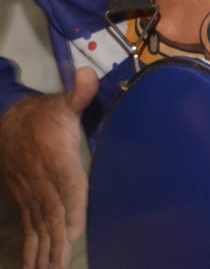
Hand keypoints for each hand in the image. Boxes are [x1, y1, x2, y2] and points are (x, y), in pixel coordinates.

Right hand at [0, 68, 96, 268]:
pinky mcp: (22, 200)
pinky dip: (29, 248)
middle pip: (52, 214)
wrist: (4, 122)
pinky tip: (32, 267)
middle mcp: (41, 181)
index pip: (67, 186)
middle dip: (58, 240)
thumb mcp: (61, 103)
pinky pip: (26, 227)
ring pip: (38, 225)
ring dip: (43, 250)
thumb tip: (87, 75)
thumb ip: (79, 93)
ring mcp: (29, 194)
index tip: (77, 228)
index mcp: (55, 159)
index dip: (72, 207)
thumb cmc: (41, 115)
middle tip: (61, 265)